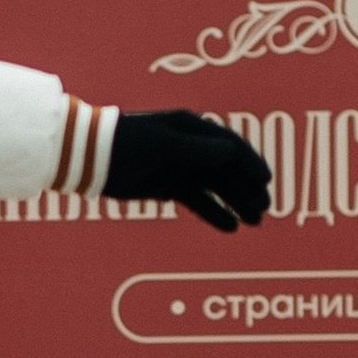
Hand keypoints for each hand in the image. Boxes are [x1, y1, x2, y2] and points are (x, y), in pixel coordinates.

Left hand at [104, 109, 272, 233]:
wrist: (92, 158)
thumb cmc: (128, 143)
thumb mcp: (164, 145)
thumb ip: (197, 150)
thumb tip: (232, 152)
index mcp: (193, 129)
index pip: (231, 146)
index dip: (250, 163)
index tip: (266, 182)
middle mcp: (192, 148)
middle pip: (228, 170)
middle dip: (248, 189)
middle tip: (265, 210)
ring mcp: (181, 168)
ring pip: (217, 188)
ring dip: (237, 203)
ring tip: (254, 223)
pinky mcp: (169, 187)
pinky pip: (198, 201)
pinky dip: (214, 213)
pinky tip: (231, 228)